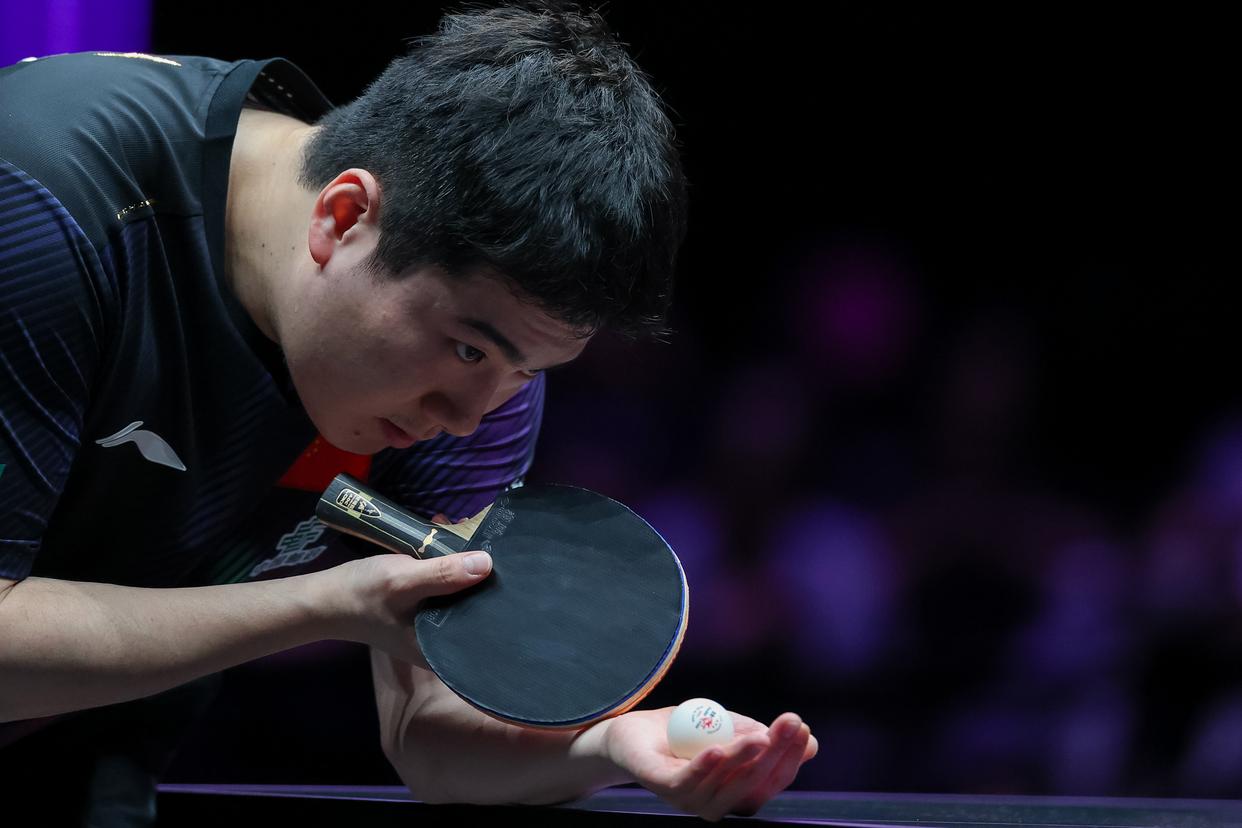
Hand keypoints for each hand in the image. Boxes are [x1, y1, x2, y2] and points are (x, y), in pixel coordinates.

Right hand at [320, 531, 491, 662]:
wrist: (321, 598)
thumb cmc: (361, 595)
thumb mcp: (403, 581)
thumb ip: (443, 574)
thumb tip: (487, 564)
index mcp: (439, 651)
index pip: (483, 630)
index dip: (499, 606)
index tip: (515, 578)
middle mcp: (439, 643)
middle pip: (475, 610)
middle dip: (486, 581)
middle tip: (503, 550)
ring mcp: (430, 626)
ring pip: (461, 596)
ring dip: (468, 568)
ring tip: (484, 541)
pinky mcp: (422, 608)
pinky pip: (445, 586)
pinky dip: (450, 565)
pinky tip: (456, 541)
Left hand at [600, 707, 816, 820]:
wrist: (630, 731)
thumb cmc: (683, 731)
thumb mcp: (730, 727)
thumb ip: (761, 736)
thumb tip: (811, 742)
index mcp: (737, 791)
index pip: (772, 780)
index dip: (790, 756)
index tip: (801, 726)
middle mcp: (717, 802)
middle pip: (754, 785)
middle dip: (776, 754)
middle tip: (790, 723)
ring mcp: (689, 799)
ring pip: (724, 786)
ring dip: (744, 760)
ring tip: (759, 737)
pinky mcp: (661, 787)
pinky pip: (685, 783)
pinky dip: (702, 768)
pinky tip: (716, 750)